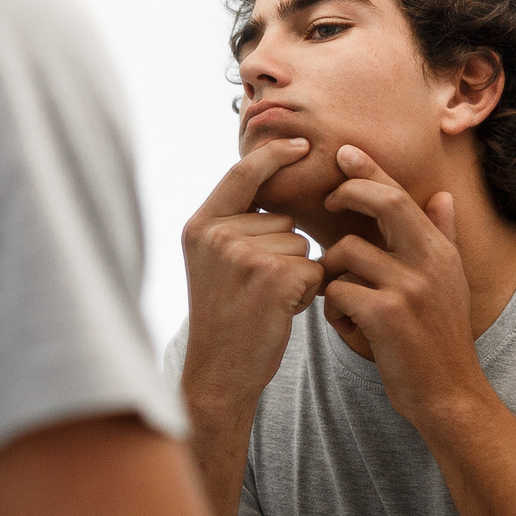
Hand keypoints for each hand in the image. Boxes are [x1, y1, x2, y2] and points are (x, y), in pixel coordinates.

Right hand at [180, 138, 325, 412]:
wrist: (219, 372)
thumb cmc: (225, 318)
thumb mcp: (213, 261)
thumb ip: (234, 223)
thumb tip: (270, 179)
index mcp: (201, 225)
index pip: (242, 173)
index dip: (274, 155)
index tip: (301, 143)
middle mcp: (217, 234)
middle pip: (283, 219)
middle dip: (284, 251)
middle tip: (256, 289)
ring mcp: (243, 255)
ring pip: (302, 245)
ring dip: (297, 273)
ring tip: (266, 301)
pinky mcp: (272, 277)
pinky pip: (315, 268)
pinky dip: (308, 292)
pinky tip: (281, 312)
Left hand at [319, 145, 492, 428]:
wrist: (449, 394)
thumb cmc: (439, 339)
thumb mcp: (449, 283)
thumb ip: (441, 237)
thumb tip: (442, 195)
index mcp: (439, 251)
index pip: (401, 195)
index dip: (370, 170)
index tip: (344, 152)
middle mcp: (429, 262)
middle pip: (383, 203)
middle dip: (348, 193)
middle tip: (328, 202)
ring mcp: (408, 287)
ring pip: (345, 255)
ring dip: (334, 277)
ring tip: (349, 306)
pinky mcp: (385, 315)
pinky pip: (336, 293)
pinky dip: (335, 311)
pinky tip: (352, 330)